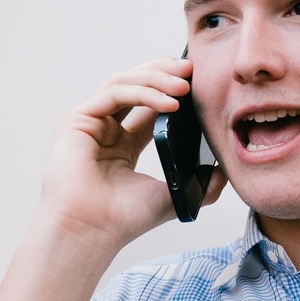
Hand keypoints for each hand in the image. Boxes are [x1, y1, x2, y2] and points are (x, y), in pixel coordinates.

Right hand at [40, 59, 226, 249]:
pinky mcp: (75, 121)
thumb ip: (200, 186)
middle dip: (165, 72)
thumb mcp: (173, 197)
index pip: (149, 104)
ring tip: (186, 84)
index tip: (199, 82)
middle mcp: (104, 129)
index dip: (172, 89)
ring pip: (124, 83)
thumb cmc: (124, 220)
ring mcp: (88, 123)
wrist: (93, 232)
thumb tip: (224, 173)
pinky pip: (114, 94)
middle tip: (192, 68)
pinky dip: (143, 93)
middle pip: (135, 85)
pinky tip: (169, 102)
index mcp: (124, 145)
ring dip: (157, 79)